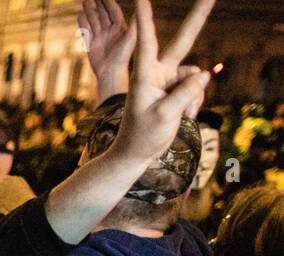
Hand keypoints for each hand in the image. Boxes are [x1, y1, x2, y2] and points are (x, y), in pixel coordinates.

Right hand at [79, 0, 135, 98]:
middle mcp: (110, 32)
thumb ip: (134, 22)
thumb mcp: (132, 37)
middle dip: (97, 4)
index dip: (108, 2)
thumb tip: (141, 6)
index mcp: (120, 28)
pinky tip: (80, 15)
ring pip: (94, 21)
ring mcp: (100, 38)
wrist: (111, 74)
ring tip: (84, 1)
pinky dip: (82, 23)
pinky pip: (86, 31)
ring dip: (89, 11)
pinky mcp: (92, 45)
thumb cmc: (124, 57)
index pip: (113, 11)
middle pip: (102, 14)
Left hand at [111, 0, 214, 165]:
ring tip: (183, 115)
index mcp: (144, 76)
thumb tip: (205, 74)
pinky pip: (197, 88)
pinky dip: (195, 102)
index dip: (146, 20)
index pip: (146, 43)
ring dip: (195, 96)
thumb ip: (185, 94)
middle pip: (182, 41)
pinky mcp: (177, 89)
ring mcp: (169, 80)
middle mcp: (157, 73)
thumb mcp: (164, 117)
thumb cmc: (142, 136)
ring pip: (196, 77)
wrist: (136, 152)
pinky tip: (186, 116)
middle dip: (197, 18)